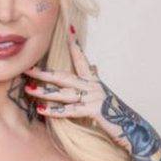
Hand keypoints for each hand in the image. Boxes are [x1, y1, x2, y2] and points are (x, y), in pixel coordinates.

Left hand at [22, 24, 132, 147]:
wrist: (133, 130)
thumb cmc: (115, 115)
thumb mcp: (102, 96)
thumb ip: (93, 83)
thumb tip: (93, 67)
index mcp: (94, 81)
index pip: (81, 59)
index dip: (74, 45)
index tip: (68, 30)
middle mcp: (94, 86)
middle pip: (63, 76)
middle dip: (43, 73)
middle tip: (27, 68)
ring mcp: (94, 97)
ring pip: (64, 93)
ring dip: (44, 92)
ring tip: (29, 90)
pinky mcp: (95, 110)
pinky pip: (70, 110)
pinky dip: (55, 111)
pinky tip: (42, 110)